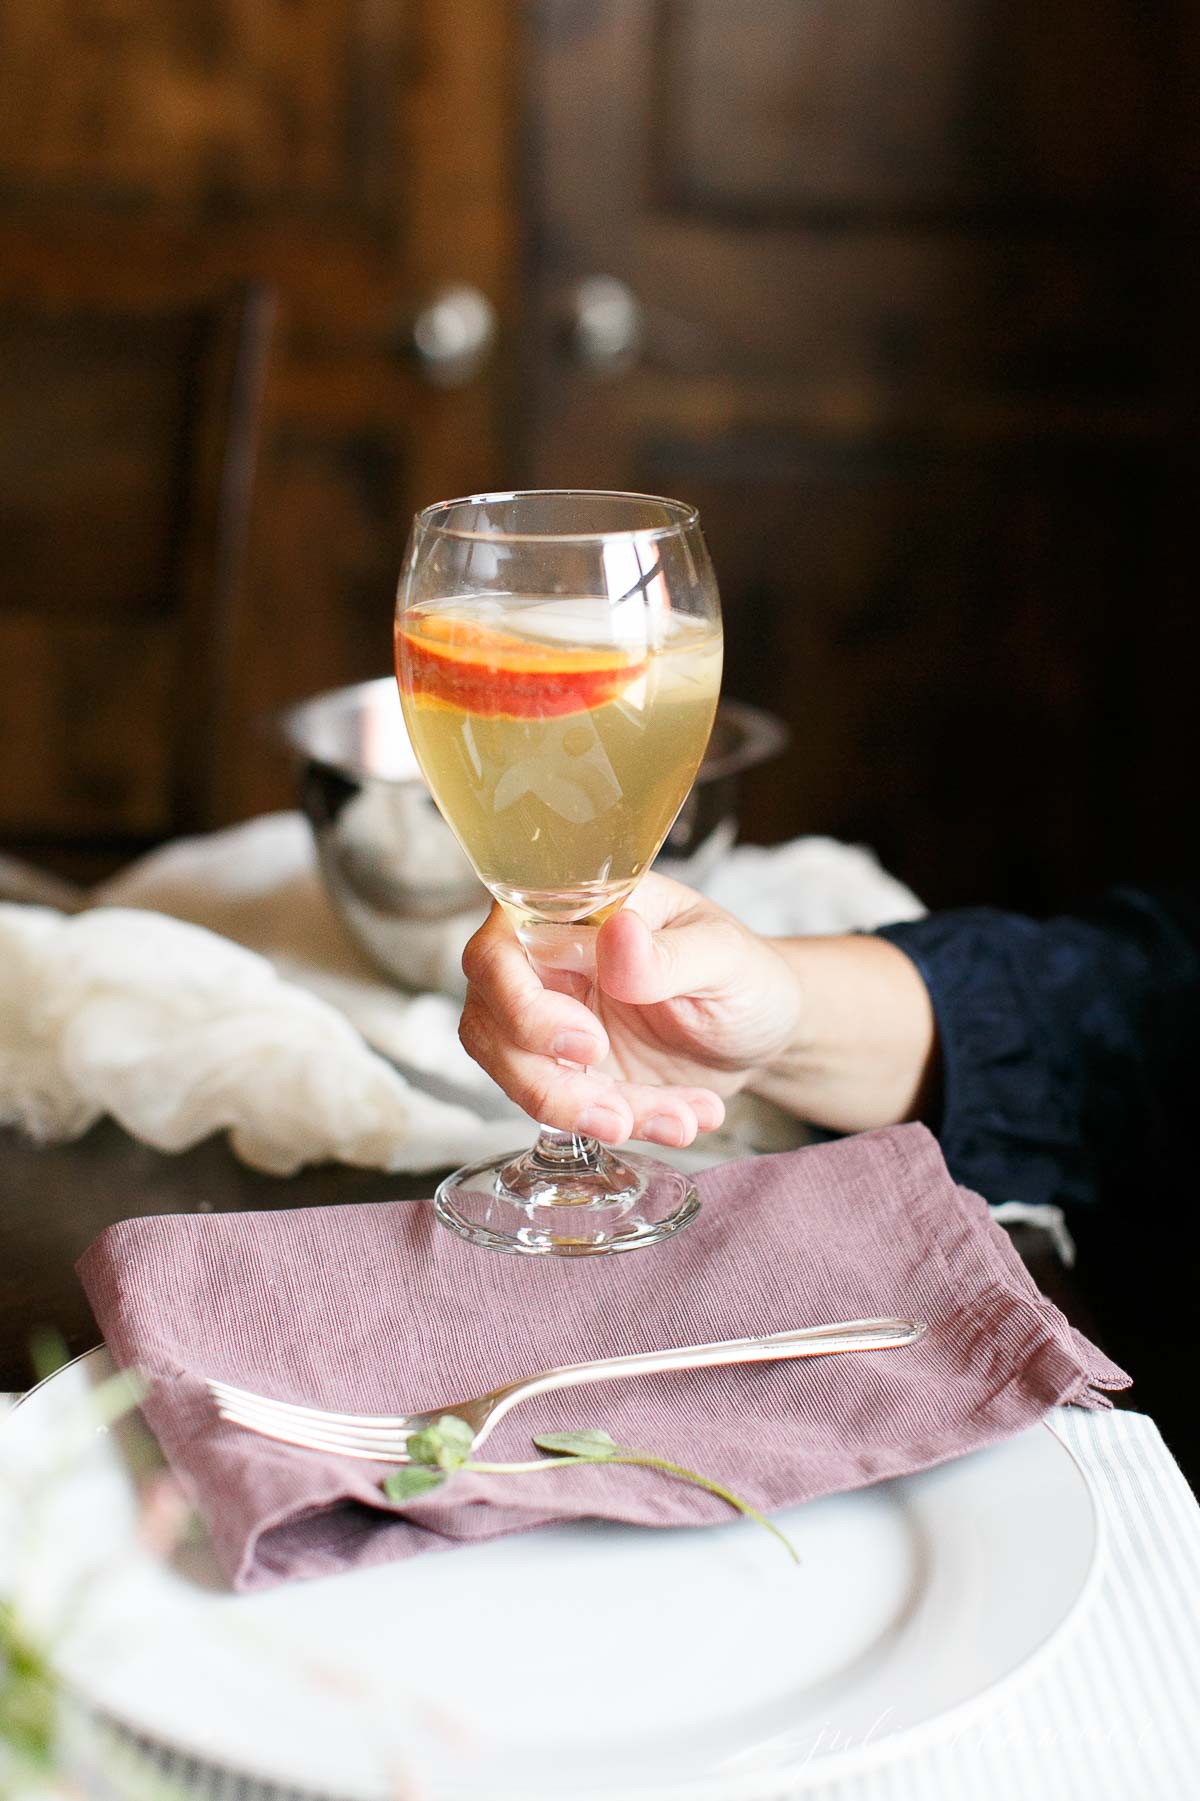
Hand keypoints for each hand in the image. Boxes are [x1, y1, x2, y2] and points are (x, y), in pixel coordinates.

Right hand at [458, 873, 805, 1148]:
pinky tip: (681, 1120)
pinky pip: (560, 1109)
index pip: (501, 946)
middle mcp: (545, 961)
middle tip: (619, 1112)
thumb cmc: (743, 975)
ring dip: (588, 1113)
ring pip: (517, 1075)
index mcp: (573, 910)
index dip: (524, 1003)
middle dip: (550, 1081)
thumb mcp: (725, 959)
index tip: (589, 1043)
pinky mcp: (563, 1072)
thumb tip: (616, 934)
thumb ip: (669, 953)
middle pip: (492, 1021)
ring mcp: (546, 1020)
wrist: (760, 1033)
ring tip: (675, 1122)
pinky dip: (619, 1124)